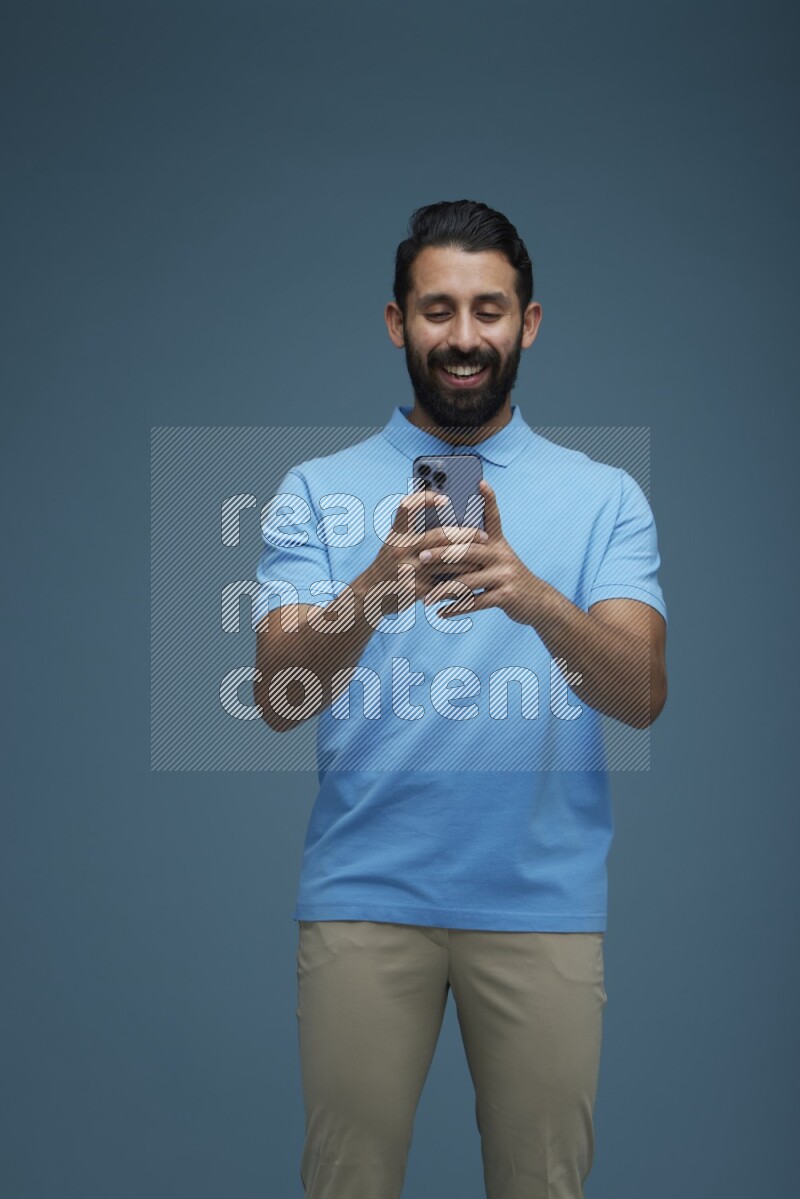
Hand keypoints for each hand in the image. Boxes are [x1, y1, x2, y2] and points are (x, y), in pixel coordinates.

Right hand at [365, 488, 486, 614]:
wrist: (373, 594)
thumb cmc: (391, 564)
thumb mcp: (395, 543)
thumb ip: (414, 531)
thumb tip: (449, 517)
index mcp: (396, 534)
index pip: (407, 507)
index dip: (425, 499)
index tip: (445, 499)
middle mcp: (400, 549)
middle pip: (439, 536)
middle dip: (465, 534)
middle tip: (483, 535)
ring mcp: (408, 570)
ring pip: (447, 560)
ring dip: (469, 558)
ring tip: (483, 555)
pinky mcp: (416, 589)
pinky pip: (445, 582)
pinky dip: (461, 579)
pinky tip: (473, 577)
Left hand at [419, 480, 538, 625]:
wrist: (537, 602)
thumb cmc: (508, 579)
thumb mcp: (500, 558)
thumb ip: (479, 549)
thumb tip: (447, 545)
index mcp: (498, 544)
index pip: (493, 518)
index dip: (489, 500)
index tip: (481, 482)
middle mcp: (503, 556)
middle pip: (469, 550)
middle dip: (443, 553)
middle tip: (421, 556)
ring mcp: (505, 575)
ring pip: (468, 580)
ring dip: (444, 590)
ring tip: (427, 597)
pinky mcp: (506, 596)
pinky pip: (476, 602)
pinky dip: (456, 608)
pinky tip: (441, 612)